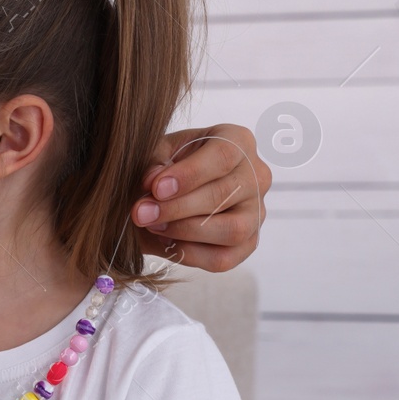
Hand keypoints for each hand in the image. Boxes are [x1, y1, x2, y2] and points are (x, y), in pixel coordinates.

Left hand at [132, 123, 270, 272]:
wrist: (169, 192)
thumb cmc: (168, 166)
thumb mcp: (157, 154)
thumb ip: (154, 164)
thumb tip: (153, 182)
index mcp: (238, 141)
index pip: (223, 156)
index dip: (189, 175)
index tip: (157, 188)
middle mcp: (257, 175)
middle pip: (223, 195)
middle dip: (176, 208)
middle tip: (141, 213)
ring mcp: (257, 212)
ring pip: (231, 229)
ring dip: (185, 231)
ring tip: (153, 226)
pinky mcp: (248, 243)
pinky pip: (224, 258)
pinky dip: (191, 254)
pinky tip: (167, 243)